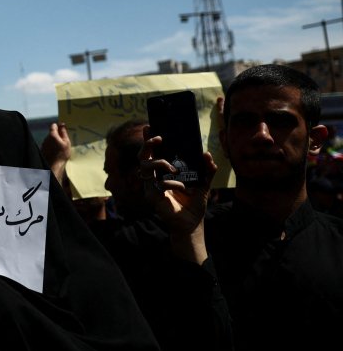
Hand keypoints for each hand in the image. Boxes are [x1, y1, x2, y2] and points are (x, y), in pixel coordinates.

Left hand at [42, 122, 71, 183]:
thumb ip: (63, 132)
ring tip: (60, 147)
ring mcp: (43, 144)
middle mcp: (46, 138)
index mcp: (52, 135)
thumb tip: (62, 124)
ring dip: (54, 141)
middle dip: (57, 135)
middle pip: (51, 133)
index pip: (53, 126)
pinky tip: (56, 151)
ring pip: (49, 139)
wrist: (54, 166)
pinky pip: (47, 145)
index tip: (62, 128)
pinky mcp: (42, 150)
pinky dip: (51, 146)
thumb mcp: (66, 142)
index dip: (58, 126)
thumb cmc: (62, 154)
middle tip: (63, 139)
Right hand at [139, 136, 217, 263]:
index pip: (153, 152)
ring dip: (159, 163)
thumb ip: (206, 169)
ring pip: (145, 167)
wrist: (192, 224)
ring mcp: (150, 187)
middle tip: (159, 138)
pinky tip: (182, 187)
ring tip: (173, 168)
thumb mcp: (204, 183)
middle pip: (142, 157)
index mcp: (163, 172)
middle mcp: (154, 178)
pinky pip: (157, 184)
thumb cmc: (194, 204)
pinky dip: (171, 183)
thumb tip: (207, 154)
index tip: (150, 125)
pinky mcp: (152, 197)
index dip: (149, 139)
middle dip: (148, 145)